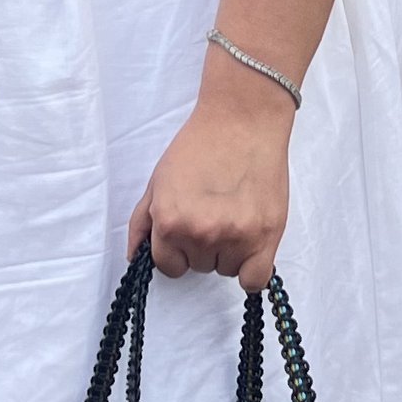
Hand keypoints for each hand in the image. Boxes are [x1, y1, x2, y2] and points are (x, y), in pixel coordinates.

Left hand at [127, 95, 291, 288]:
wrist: (242, 121)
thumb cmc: (199, 146)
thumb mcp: (158, 181)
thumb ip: (142, 222)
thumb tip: (135, 257)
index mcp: (170, 221)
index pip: (169, 266)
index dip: (178, 250)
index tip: (189, 232)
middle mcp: (200, 234)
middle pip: (199, 267)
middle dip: (204, 246)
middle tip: (216, 213)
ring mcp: (235, 237)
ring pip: (227, 270)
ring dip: (230, 252)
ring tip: (236, 216)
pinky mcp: (266, 237)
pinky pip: (254, 280)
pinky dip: (252, 270)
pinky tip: (251, 247)